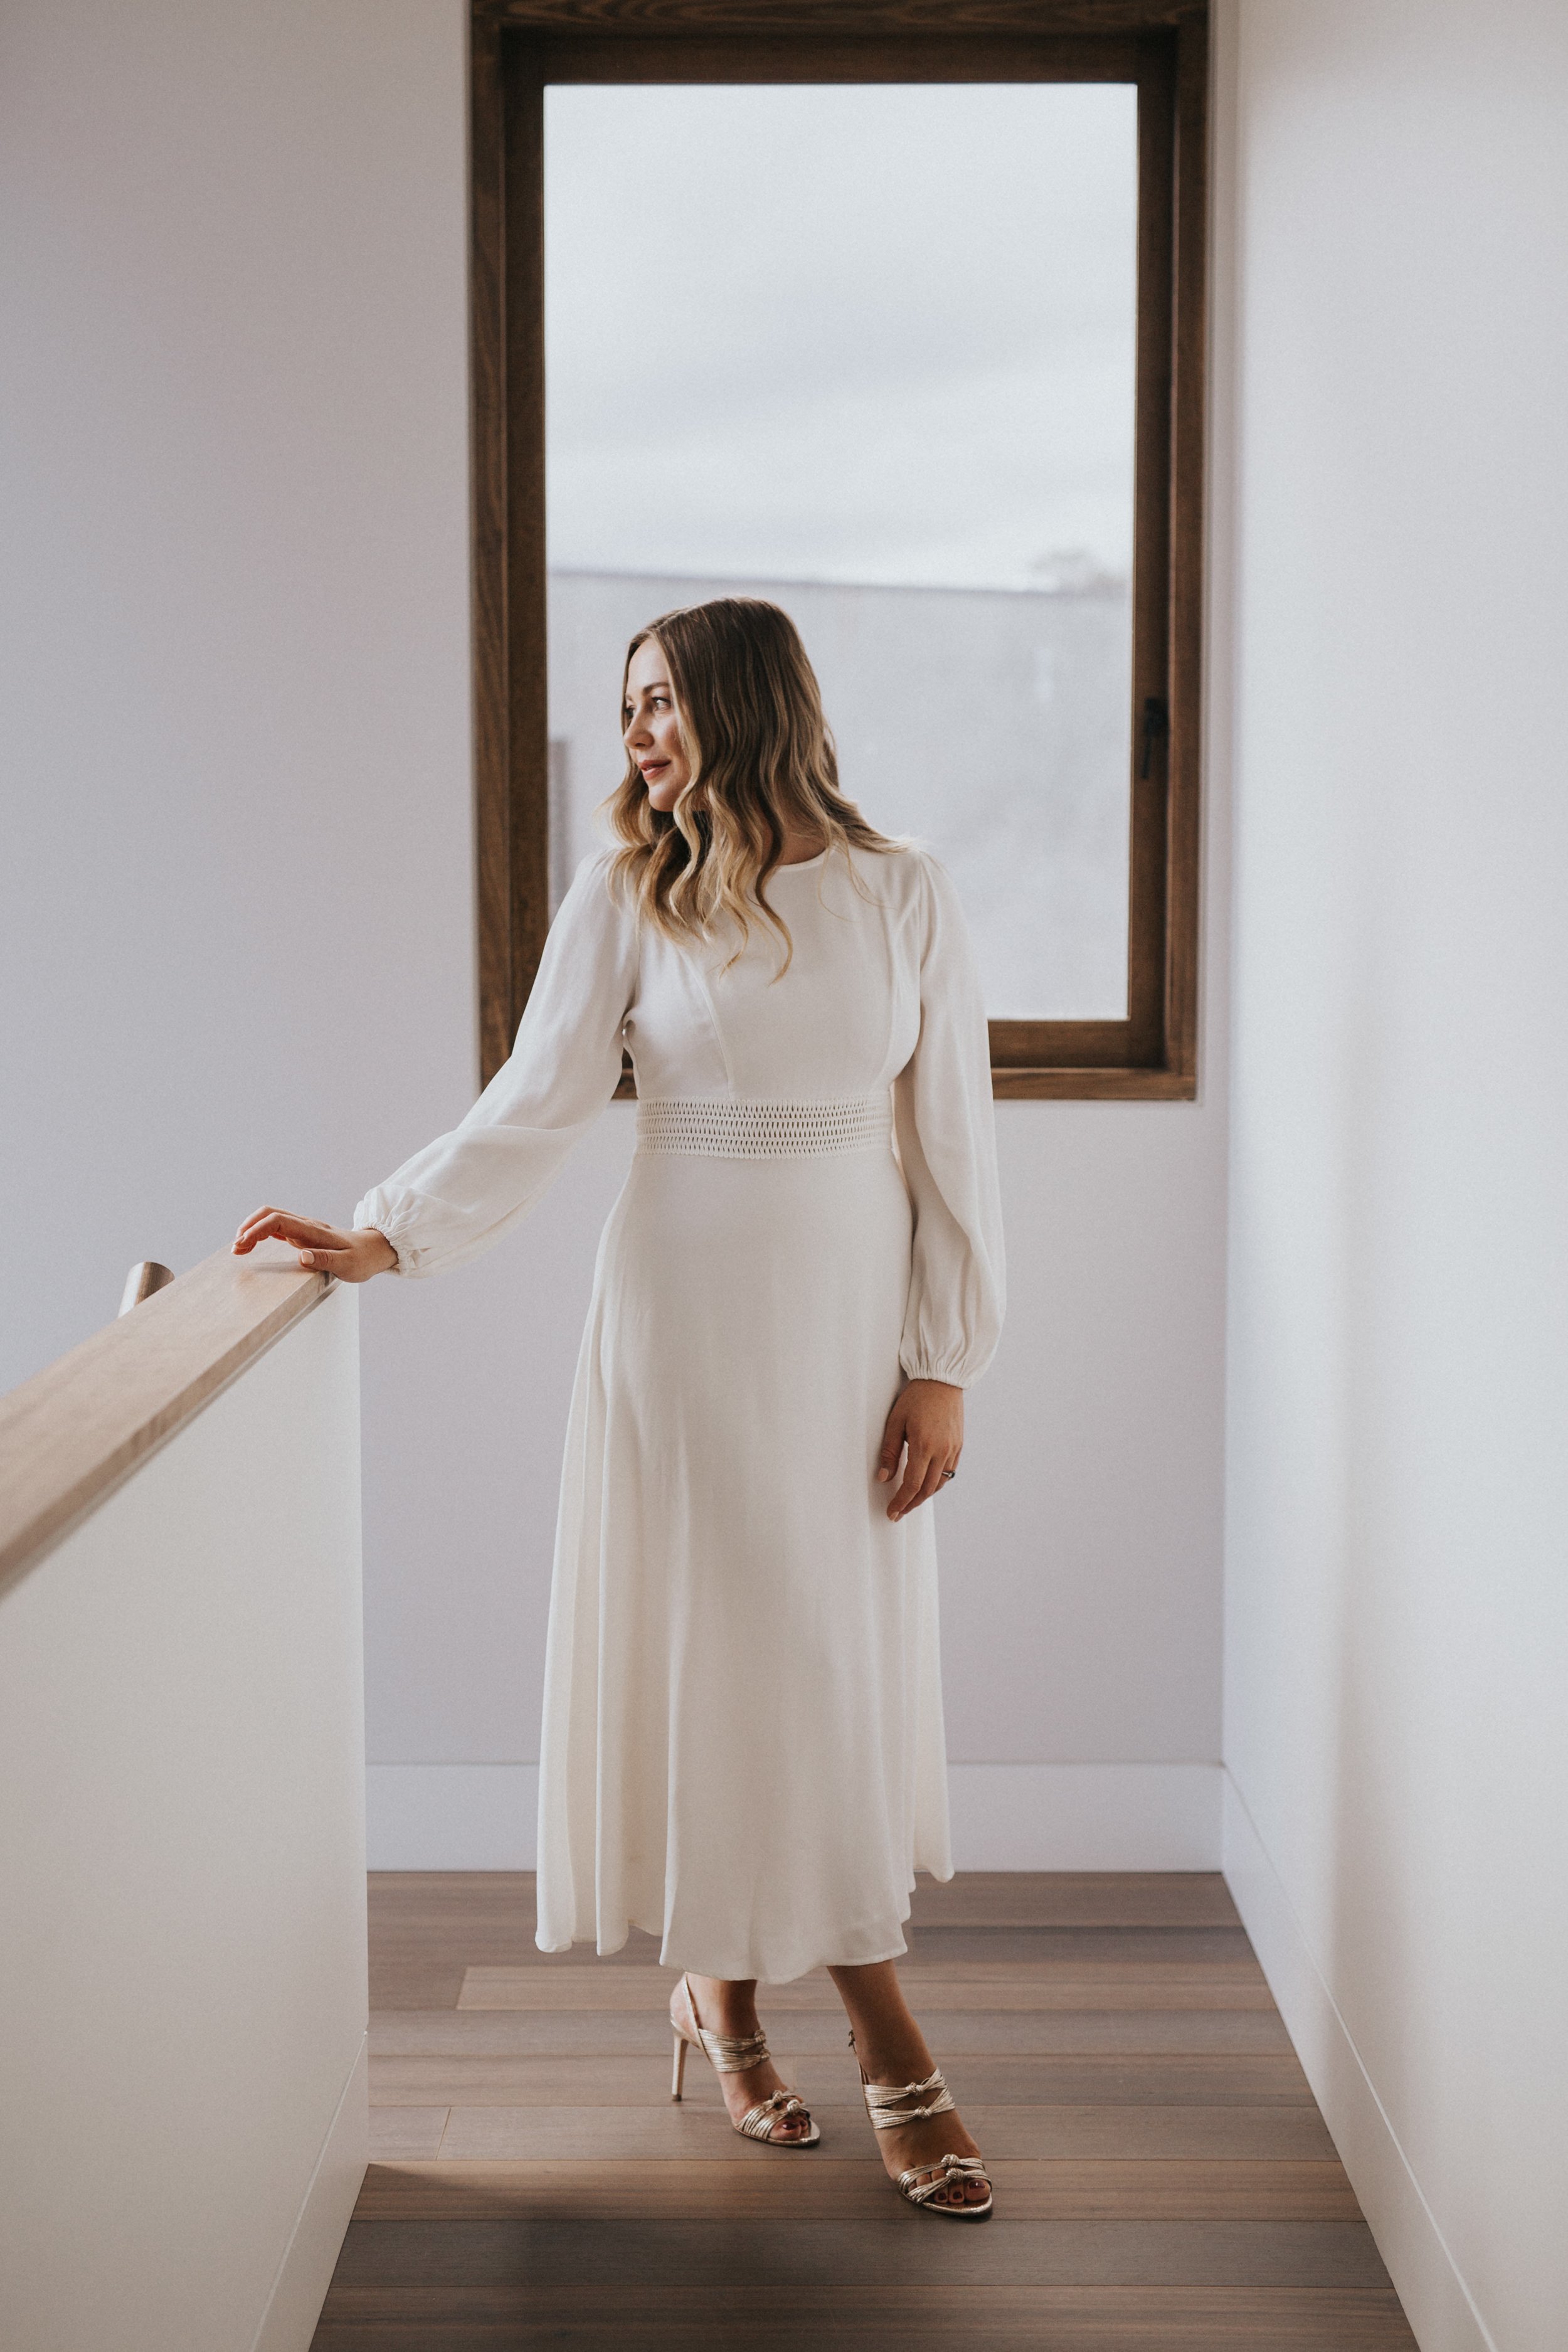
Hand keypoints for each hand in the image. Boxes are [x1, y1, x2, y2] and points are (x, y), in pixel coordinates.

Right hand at [232, 1206, 396, 1282]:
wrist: (375, 1249)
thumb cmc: (362, 1259)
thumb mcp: (348, 1265)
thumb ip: (326, 1260)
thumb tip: (302, 1256)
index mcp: (314, 1231)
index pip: (279, 1220)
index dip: (257, 1229)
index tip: (243, 1245)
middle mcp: (306, 1225)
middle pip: (270, 1213)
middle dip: (248, 1227)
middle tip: (236, 1249)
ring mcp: (304, 1228)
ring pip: (271, 1218)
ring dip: (251, 1229)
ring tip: (238, 1249)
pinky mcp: (303, 1233)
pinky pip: (276, 1226)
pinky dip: (259, 1232)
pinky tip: (251, 1245)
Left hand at [877, 1378, 962, 1520]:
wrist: (942, 1380)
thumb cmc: (916, 1398)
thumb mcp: (895, 1422)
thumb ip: (890, 1452)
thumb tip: (884, 1477)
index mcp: (924, 1445)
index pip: (912, 1484)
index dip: (901, 1502)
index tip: (892, 1512)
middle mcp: (942, 1451)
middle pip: (927, 1489)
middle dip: (911, 1504)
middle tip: (898, 1512)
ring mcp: (953, 1449)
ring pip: (940, 1483)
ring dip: (924, 1496)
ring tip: (910, 1501)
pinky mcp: (959, 1445)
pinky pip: (949, 1472)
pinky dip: (936, 1483)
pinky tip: (926, 1483)